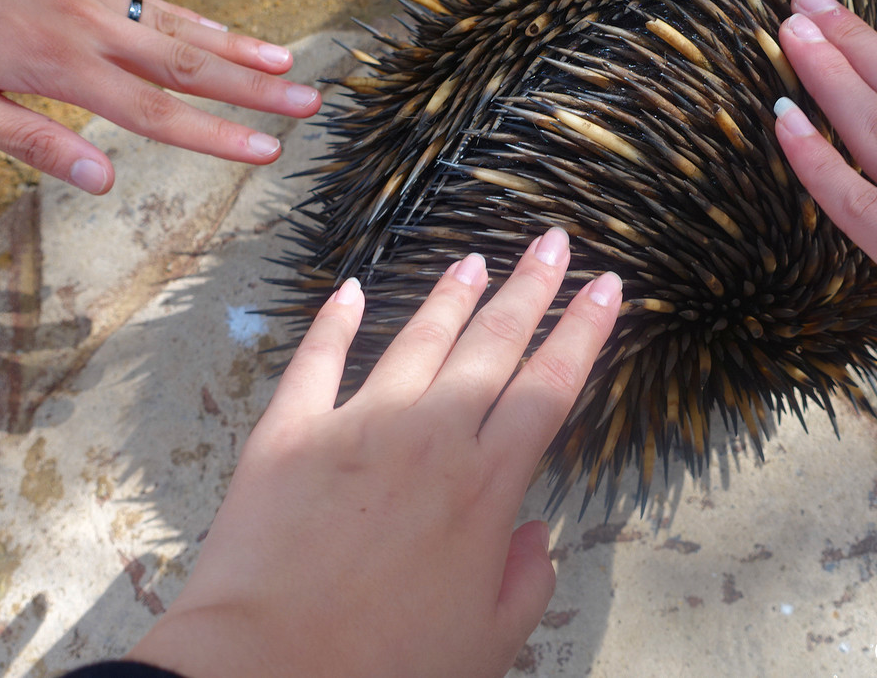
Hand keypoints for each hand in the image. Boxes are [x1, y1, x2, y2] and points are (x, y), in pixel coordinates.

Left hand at [0, 0, 321, 193]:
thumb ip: (29, 139)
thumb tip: (101, 180)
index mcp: (57, 65)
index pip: (155, 112)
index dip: (216, 135)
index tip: (267, 150)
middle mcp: (88, 26)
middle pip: (189, 64)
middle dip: (255, 89)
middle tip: (309, 102)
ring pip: (182, 27)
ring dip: (242, 49)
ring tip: (290, 66)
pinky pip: (158, 2)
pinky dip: (202, 20)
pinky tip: (229, 34)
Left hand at [126, 227, 621, 677]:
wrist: (268, 671)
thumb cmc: (387, 668)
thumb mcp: (488, 643)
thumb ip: (526, 580)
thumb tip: (535, 533)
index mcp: (485, 485)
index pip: (550, 386)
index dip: (584, 331)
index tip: (608, 287)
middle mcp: (430, 436)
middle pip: (494, 344)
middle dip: (531, 287)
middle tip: (553, 241)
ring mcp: (358, 424)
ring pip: (417, 339)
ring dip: (450, 295)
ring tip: (474, 259)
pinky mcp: (291, 431)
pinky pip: (317, 360)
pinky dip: (332, 322)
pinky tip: (348, 290)